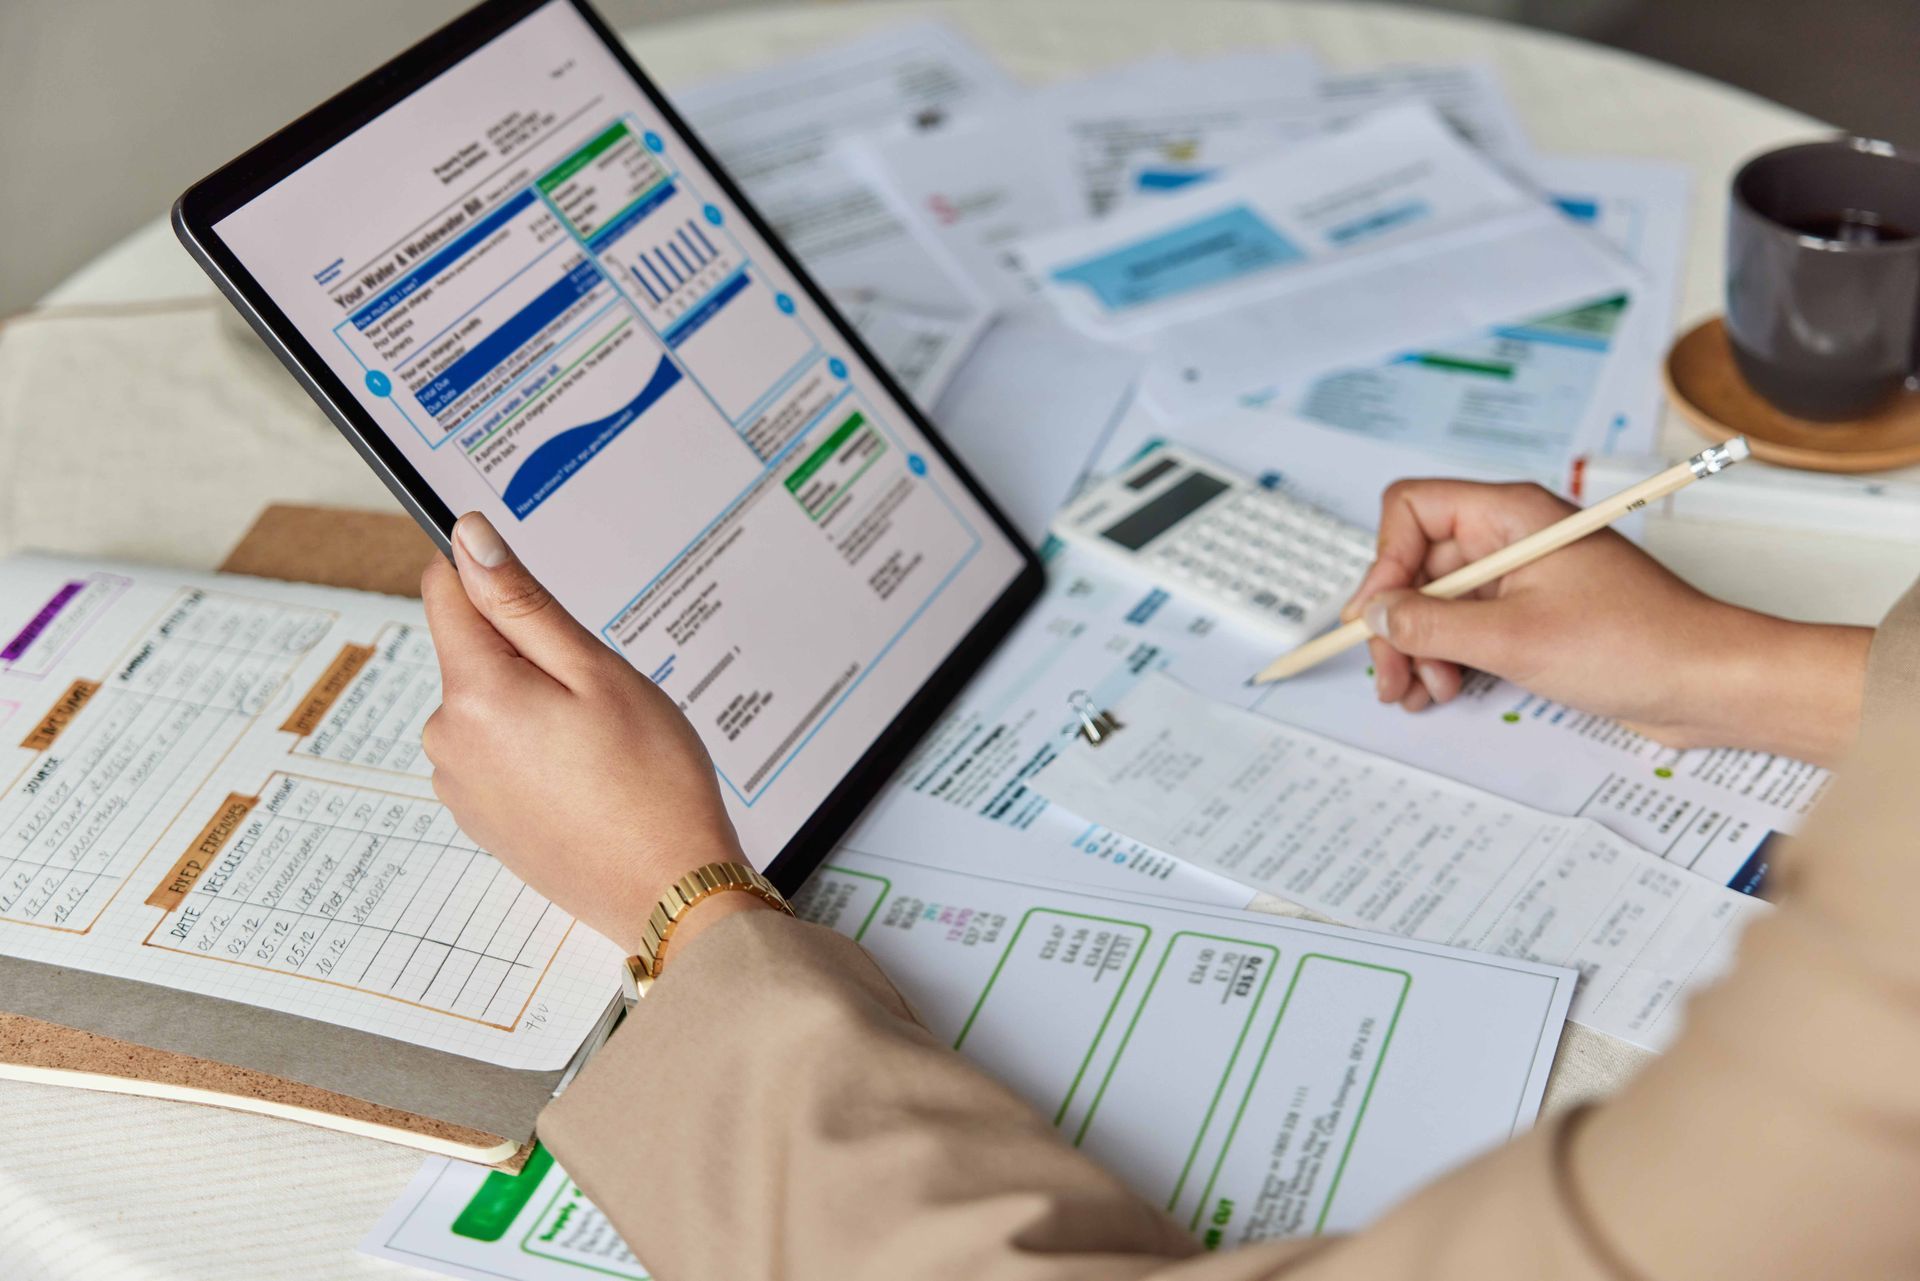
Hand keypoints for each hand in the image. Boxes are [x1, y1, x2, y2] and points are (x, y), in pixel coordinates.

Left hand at [420, 513, 769, 956]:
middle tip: (601, 695)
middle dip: (531, 653)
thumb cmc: (651, 783)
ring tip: (600, 745)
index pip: (446, 588)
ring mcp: (459, 784)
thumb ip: (523, 603)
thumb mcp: (598, 672)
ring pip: (488, 702)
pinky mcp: (479, 816)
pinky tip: (587, 778)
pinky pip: (497, 750)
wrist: (669, 892)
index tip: (546, 602)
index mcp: (473, 693)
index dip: (496, 576)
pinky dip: (535, 749)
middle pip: (473, 650)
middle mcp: (448, 739)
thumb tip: (469, 538)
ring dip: (536, 704)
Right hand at [1344, 479, 1870, 763]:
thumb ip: (1431, 624)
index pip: (1412, 509)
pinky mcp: (1531, 615)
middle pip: (1417, 564)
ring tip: (1425, 692)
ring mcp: (1521, 578)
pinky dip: (1446, 658)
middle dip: (1398, 622)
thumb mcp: (1513, 638)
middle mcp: (1510, 536)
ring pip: (1436, 602)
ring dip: (1419, 648)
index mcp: (1510, 514)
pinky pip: (1465, 627)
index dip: (1385, 562)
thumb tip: (1377, 614)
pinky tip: (1444, 690)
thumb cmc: (1636, 644)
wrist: (1708, 682)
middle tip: (1391, 677)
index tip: (1377, 617)